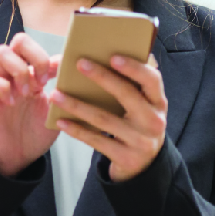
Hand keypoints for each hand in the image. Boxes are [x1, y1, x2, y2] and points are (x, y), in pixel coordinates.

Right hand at [0, 33, 60, 176]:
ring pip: (1, 52)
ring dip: (18, 70)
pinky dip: (0, 87)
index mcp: (33, 74)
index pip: (40, 48)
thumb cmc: (34, 133)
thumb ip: (64, 93)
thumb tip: (74, 73)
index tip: (61, 75)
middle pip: (19, 40)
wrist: (15, 158)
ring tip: (26, 92)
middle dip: (35, 56)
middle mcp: (15, 74)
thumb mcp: (55, 112)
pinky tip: (10, 103)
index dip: (52, 57)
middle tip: (42, 80)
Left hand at [52, 54, 166, 181]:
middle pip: (127, 95)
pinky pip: (96, 141)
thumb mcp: (144, 105)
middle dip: (102, 78)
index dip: (134, 68)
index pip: (152, 80)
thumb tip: (112, 51)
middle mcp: (154, 121)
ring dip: (77, 105)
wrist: (144, 164)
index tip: (112, 56)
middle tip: (80, 64)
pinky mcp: (126, 157)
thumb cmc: (138, 123)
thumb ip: (134, 83)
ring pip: (104, 119)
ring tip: (55, 94)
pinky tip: (60, 121)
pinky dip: (77, 130)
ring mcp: (141, 141)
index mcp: (158, 102)